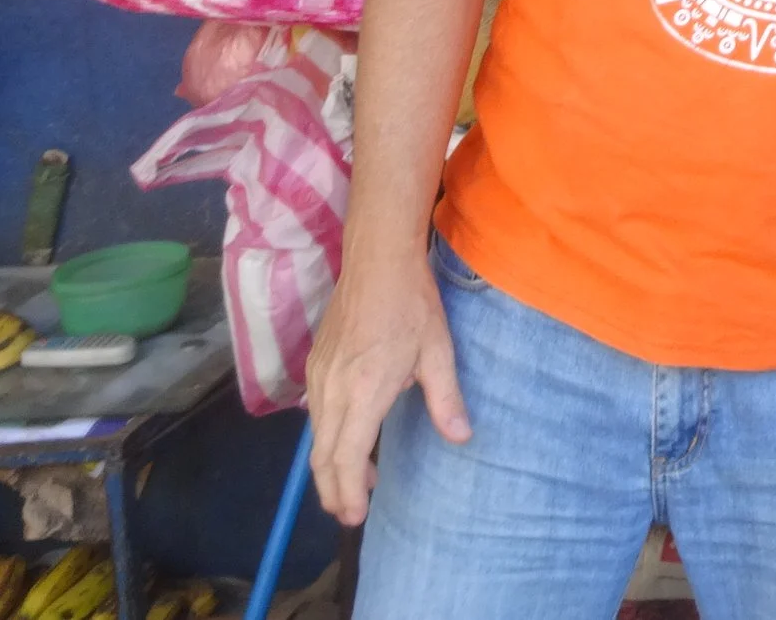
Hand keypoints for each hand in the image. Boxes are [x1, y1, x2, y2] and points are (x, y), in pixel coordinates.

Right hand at [306, 248, 469, 524]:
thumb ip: (446, 398)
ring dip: (330, 466)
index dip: (347, 492)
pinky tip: (349, 439)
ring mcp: (318, 376)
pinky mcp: (314, 364)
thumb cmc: (412, 304)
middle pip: (322, 456)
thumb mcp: (438, 351)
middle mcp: (332, 389)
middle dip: (332, 490)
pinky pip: (315, 413)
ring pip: (315, 436)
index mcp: (364, 391)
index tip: (356, 516)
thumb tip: (461, 438)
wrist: (377, 260)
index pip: (346, 457)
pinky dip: (327, 438)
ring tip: (356, 483)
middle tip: (350, 513)